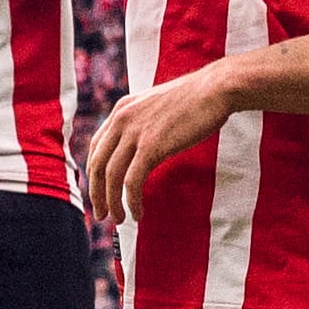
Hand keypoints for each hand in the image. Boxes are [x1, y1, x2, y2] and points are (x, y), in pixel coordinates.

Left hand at [85, 68, 235, 221]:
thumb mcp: (158, 105)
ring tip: (118, 219)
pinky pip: (132, 181)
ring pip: (111, 176)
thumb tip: (143, 144)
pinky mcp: (151, 146)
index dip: (94, 173)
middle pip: (97, 164)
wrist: (215, 89)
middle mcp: (122, 119)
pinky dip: (131, 201)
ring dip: (112, 203)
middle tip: (102, 214)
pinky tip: (138, 212)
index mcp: (121, 109)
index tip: (99, 191)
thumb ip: (144, 122)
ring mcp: (135, 132)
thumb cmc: (196, 99)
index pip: (96, 146)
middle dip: (96, 194)